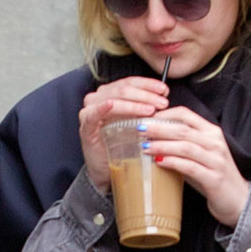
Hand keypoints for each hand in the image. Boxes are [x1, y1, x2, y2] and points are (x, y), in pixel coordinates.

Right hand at [79, 76, 169, 193]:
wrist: (106, 169)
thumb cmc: (120, 145)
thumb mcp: (135, 122)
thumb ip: (144, 108)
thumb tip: (163, 98)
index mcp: (109, 93)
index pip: (130, 82)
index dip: (148, 84)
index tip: (164, 90)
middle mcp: (97, 98)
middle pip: (123, 89)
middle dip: (145, 95)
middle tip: (162, 103)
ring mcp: (89, 110)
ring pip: (114, 99)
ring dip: (133, 104)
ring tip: (150, 110)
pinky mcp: (86, 126)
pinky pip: (94, 114)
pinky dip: (102, 108)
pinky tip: (111, 105)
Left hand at [141, 107, 249, 228]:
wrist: (238, 200)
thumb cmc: (214, 177)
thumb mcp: (199, 156)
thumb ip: (182, 146)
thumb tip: (153, 140)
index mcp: (212, 132)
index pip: (186, 114)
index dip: (165, 114)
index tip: (146, 118)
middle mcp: (215, 143)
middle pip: (183, 129)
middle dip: (158, 128)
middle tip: (139, 129)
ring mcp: (216, 160)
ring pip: (185, 147)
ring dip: (163, 145)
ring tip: (145, 146)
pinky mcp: (214, 178)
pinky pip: (190, 167)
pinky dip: (173, 163)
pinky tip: (159, 162)